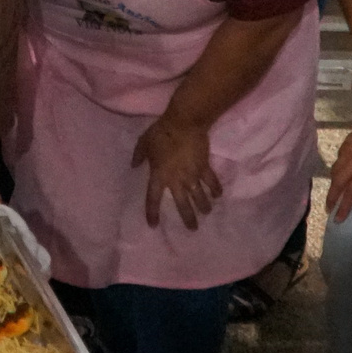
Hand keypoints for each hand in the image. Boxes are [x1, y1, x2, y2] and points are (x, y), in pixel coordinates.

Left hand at [132, 113, 220, 230]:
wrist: (184, 123)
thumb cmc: (161, 132)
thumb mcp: (144, 142)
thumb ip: (138, 155)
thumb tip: (134, 166)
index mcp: (159, 176)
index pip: (153, 199)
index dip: (152, 213)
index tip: (153, 225)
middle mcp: (176, 180)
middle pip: (183, 205)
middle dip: (188, 218)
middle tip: (192, 229)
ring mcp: (192, 175)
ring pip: (199, 197)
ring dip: (204, 206)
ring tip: (207, 212)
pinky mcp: (204, 167)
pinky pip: (212, 182)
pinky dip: (216, 189)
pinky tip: (218, 195)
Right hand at [327, 96, 351, 221]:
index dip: (344, 207)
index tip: (338, 219)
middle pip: (338, 183)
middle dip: (332, 198)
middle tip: (328, 209)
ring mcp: (350, 150)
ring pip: (335, 170)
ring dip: (332, 183)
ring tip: (332, 192)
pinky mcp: (349, 140)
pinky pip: (339, 158)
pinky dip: (336, 167)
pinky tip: (339, 168)